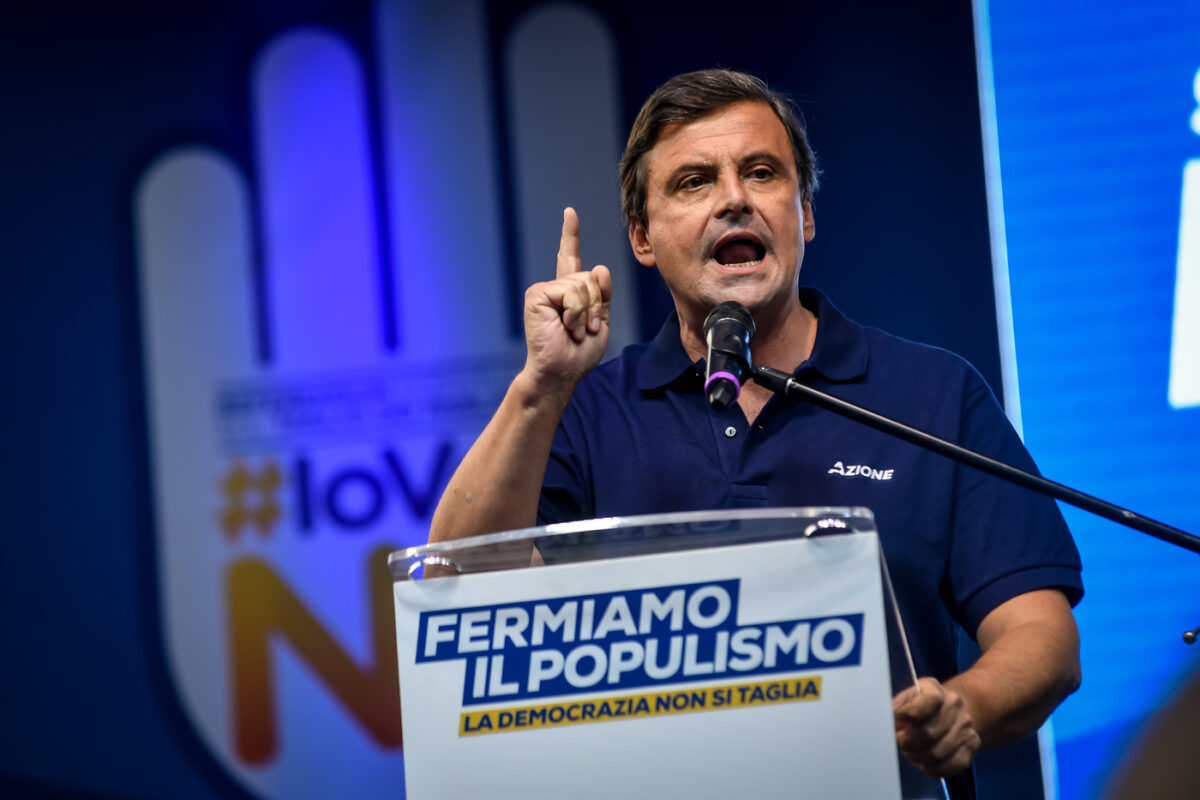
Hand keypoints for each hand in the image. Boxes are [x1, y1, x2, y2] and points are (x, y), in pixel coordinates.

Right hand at [522, 207, 612, 390]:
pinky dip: (575, 313)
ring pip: (583, 284)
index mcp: (569, 292)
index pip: (570, 258)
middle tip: (583, 330)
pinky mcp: (536, 295)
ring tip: (573, 331)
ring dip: (586, 313)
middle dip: (596, 307)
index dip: (570, 235)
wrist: (561, 372)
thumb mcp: (601, 321)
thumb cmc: (579, 353)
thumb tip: (598, 267)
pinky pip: (571, 292)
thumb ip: (603, 295)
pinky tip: (565, 328)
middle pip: (592, 277)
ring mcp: (544, 290)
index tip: (569, 213)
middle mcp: (555, 287)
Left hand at [893, 677, 980, 777]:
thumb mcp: (904, 700)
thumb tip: (887, 722)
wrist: (948, 713)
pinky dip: (930, 768)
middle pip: (929, 733)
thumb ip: (894, 708)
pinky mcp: (971, 747)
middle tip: (899, 743)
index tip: (898, 718)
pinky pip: (949, 767)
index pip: (930, 699)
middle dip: (907, 743)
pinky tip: (923, 762)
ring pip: (937, 753)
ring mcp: (966, 726)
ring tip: (910, 752)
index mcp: (935, 689)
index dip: (910, 713)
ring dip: (917, 757)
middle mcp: (955, 705)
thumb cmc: (918, 708)